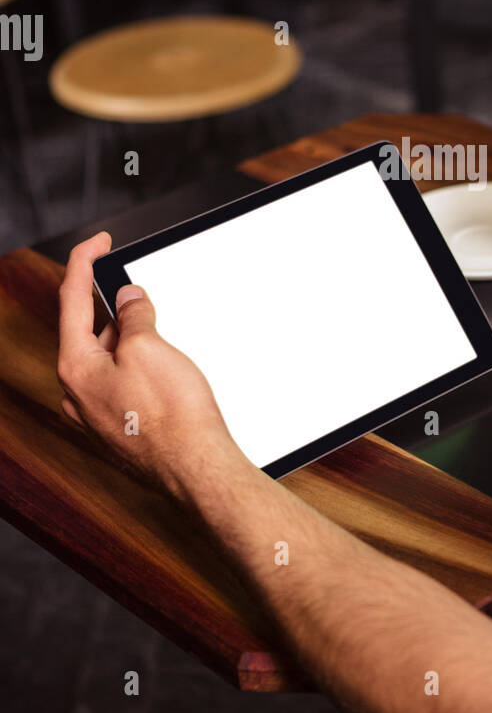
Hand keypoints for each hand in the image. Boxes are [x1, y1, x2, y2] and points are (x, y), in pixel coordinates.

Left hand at [57, 231, 245, 500]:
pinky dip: (138, 366)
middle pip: (89, 331)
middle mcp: (79, 395)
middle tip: (140, 290)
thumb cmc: (174, 417)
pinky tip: (165, 369)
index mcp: (76, 368)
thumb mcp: (149, 347)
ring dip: (130, 339)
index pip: (72, 301)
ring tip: (163, 336)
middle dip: (114, 307)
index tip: (99, 242)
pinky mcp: (120, 429)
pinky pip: (122, 384)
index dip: (84, 263)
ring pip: (108, 360)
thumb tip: (128, 300)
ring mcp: (98, 416)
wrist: (197, 470)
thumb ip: (133, 316)